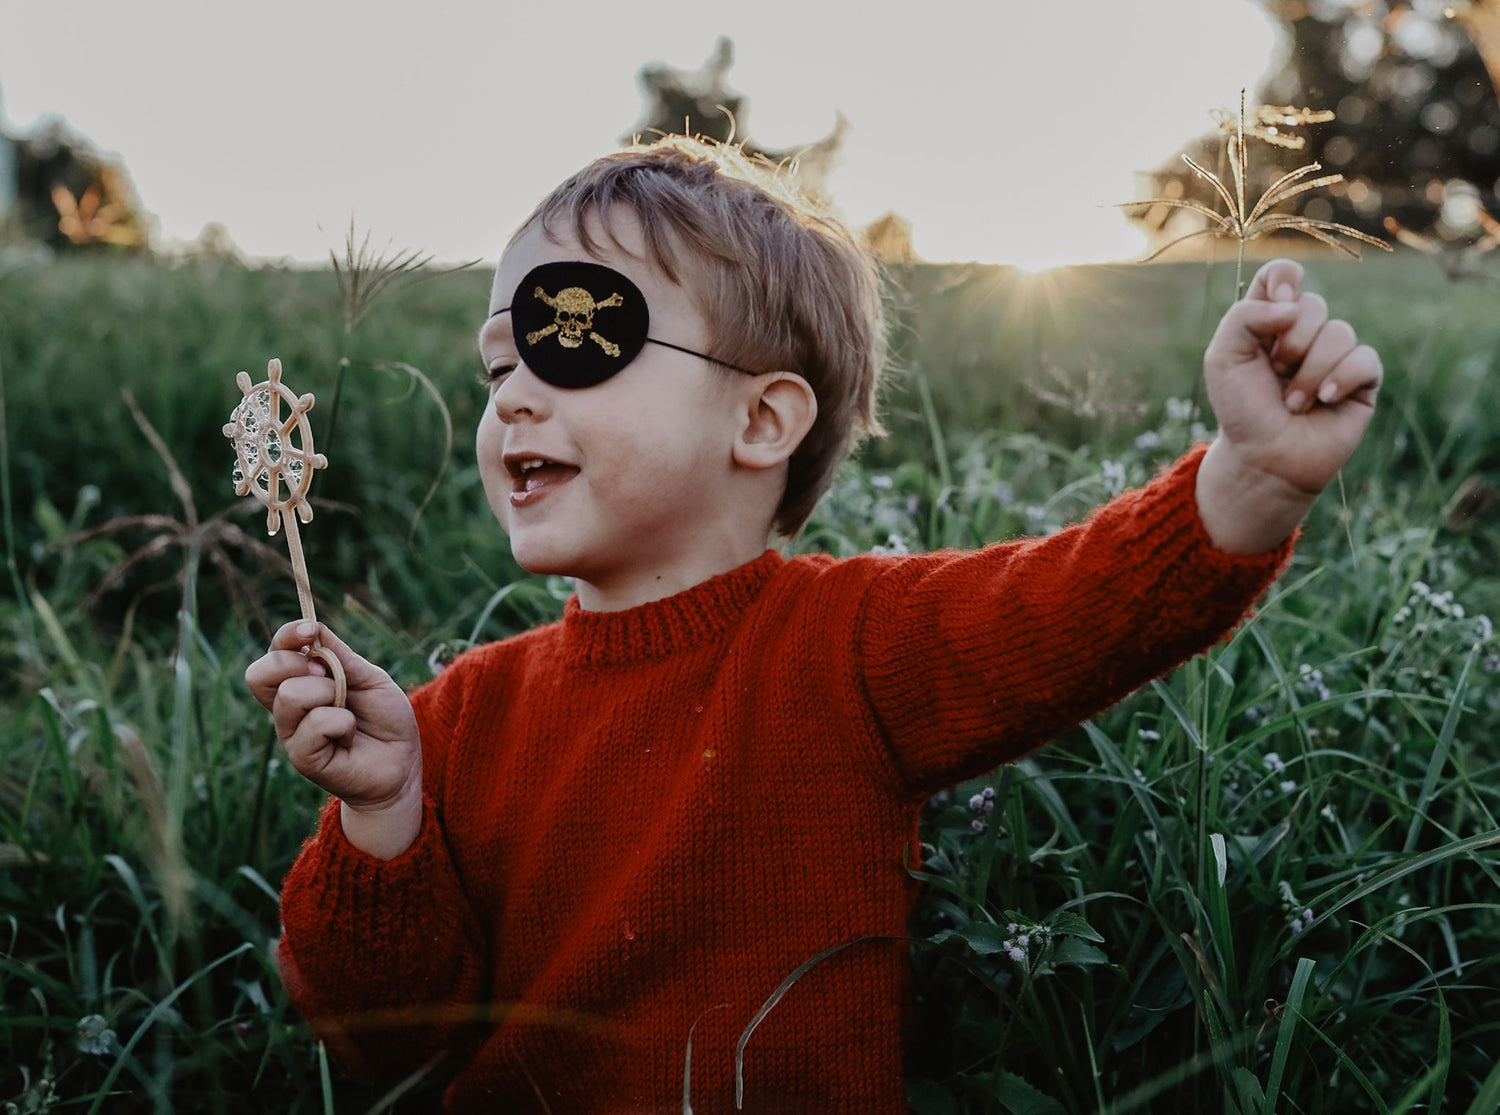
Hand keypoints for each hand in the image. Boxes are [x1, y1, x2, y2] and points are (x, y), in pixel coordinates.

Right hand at [245, 621, 420, 813]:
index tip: (311, 630)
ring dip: (328, 693)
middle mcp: (288, 708)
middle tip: (329, 675)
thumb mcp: (370, 678)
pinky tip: (349, 736)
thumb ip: (341, 656)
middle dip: (296, 663)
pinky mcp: (303, 758)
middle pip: (259, 673)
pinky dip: (342, 723)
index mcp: (301, 683)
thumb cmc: (384, 720)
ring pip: (290, 695)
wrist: (402, 762)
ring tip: (347, 711)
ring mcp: (292, 733)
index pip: (274, 654)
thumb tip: (315, 628)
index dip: (286, 636)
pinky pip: (315, 724)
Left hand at [1201, 258, 1381, 497]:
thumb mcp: (1223, 358)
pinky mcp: (1362, 379)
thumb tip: (1293, 303)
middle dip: (1291, 343)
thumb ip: (1246, 316)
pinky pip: (1365, 358)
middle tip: (1275, 374)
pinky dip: (1341, 379)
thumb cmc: (1241, 409)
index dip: (1285, 278)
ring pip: (1340, 332)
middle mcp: (1304, 332)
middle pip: (1313, 304)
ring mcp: (1335, 355)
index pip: (1284, 274)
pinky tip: (1323, 402)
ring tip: (1293, 403)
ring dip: (1310, 372)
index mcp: (1269, 321)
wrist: (1264, 458)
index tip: (1279, 300)